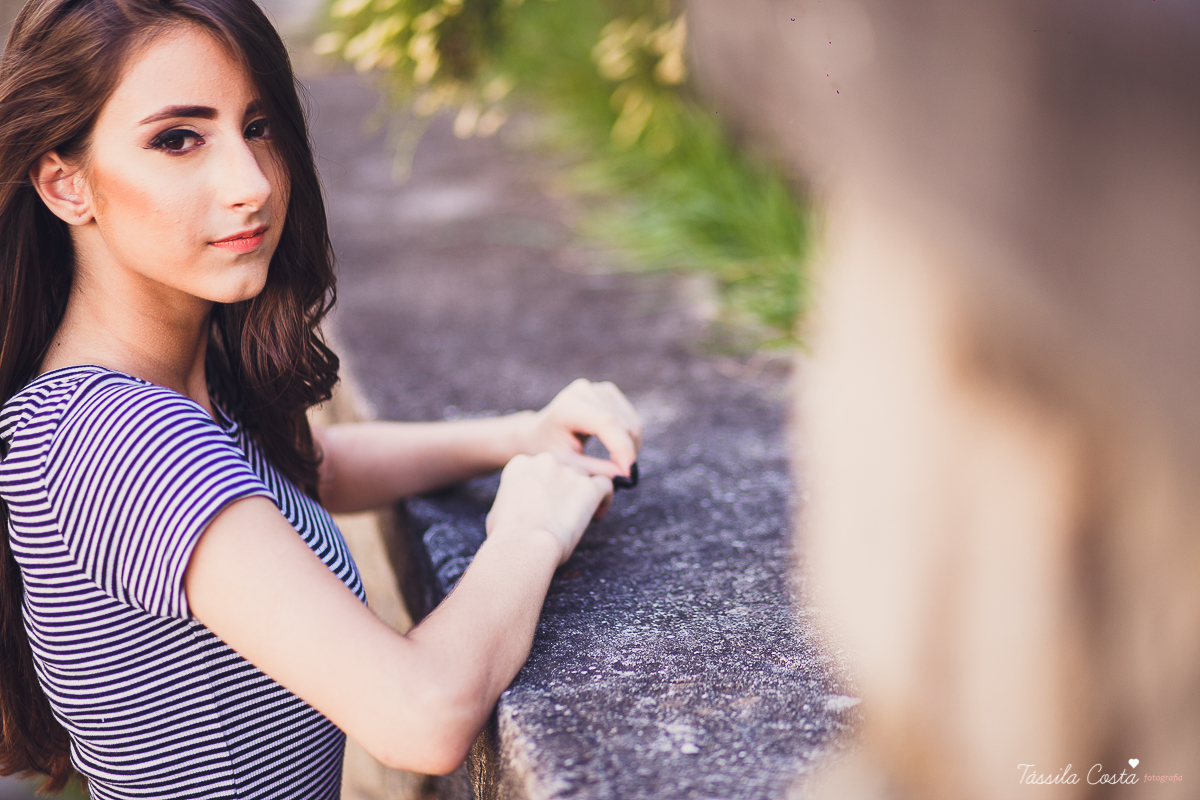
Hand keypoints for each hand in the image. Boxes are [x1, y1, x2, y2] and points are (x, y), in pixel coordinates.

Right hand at [486, 453, 612, 564]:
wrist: (523, 544)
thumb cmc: (506, 536)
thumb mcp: (499, 511)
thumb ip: (513, 501)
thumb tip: (516, 511)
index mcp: (521, 464)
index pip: (541, 468)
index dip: (546, 487)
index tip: (546, 505)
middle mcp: (545, 461)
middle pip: (564, 468)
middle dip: (565, 488)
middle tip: (563, 512)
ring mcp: (569, 471)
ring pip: (586, 475)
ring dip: (584, 493)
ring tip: (582, 515)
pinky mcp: (588, 486)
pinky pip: (606, 484)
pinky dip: (604, 499)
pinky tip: (596, 516)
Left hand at [514, 379, 642, 479]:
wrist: (538, 433)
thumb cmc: (549, 451)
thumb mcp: (567, 465)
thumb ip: (595, 470)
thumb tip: (626, 475)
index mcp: (568, 407)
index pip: (606, 422)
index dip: (622, 447)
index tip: (629, 473)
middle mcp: (584, 391)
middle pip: (622, 423)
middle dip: (627, 452)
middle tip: (622, 476)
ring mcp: (598, 389)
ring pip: (631, 422)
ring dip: (631, 447)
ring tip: (617, 465)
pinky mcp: (608, 392)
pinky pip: (631, 418)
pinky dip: (630, 438)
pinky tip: (616, 451)